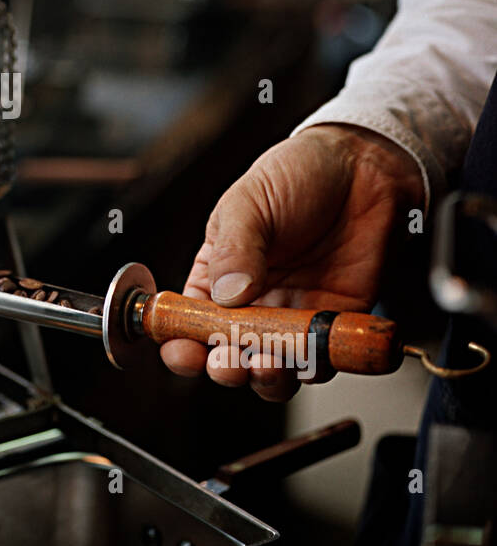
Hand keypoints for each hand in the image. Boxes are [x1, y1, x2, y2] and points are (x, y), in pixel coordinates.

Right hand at [159, 123, 424, 400]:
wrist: (364, 167)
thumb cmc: (298, 173)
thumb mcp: (250, 201)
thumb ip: (235, 248)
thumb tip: (227, 294)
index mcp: (216, 273)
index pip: (189, 319)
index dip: (180, 341)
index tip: (183, 351)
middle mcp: (251, 301)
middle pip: (227, 351)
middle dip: (224, 366)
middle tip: (229, 361)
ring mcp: (291, 314)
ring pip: (273, 366)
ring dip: (267, 378)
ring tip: (269, 365)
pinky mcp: (332, 321)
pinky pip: (321, 358)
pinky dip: (315, 367)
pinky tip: (311, 358)